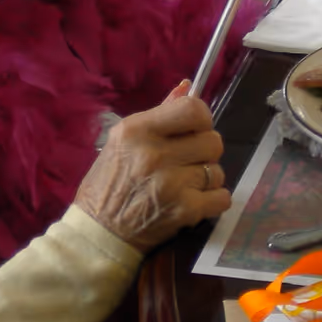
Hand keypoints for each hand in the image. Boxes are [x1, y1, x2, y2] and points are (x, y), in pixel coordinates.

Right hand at [75, 83, 227, 252]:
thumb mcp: (123, 141)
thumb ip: (159, 114)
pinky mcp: (184, 211)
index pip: (193, 109)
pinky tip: (193, 202)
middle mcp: (155, 153)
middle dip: (204, 152)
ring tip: (184, 186)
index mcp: (138, 130)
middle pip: (213, 141)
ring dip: (206, 179)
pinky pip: (222, 197)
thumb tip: (187, 87)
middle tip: (187, 162)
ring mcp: (172, 183)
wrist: (99, 234)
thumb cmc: (108, 183)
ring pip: (217, 170)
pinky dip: (212, 201)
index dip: (202, 119)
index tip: (195, 130)